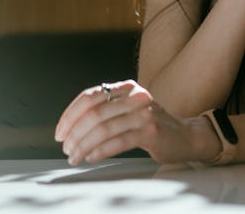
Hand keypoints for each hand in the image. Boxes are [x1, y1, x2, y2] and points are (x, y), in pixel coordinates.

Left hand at [54, 80, 218, 165]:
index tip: (59, 133)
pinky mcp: (151, 131)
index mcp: (127, 87)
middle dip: (74, 134)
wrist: (185, 136)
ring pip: (103, 129)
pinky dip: (99, 151)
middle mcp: (136, 96)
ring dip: (83, 146)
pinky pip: (117, 142)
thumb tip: (69, 127)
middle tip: (66, 148)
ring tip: (75, 157)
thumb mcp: (129, 109)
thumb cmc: (151, 125)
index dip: (70, 115)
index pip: (90, 97)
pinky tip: (91, 157)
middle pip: (94, 114)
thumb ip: (106, 110)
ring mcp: (144, 113)